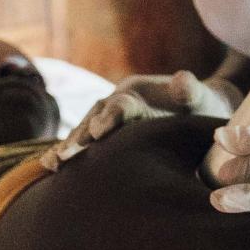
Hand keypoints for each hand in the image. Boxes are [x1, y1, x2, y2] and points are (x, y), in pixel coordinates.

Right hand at [40, 71, 240, 171]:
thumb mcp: (199, 96)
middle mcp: (116, 102)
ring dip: (69, 146)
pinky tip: (50, 169)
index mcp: (136, 92)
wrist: (195, 109)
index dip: (111, 117)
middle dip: (81, 135)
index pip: (122, 105)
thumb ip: (189, 90)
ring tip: (54, 164)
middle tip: (68, 153)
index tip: (100, 131)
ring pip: (83, 131)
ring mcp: (107, 118)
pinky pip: (83, 144)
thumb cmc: (199, 106)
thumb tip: (183, 79)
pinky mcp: (104, 135)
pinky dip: (68, 153)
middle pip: (94, 117)